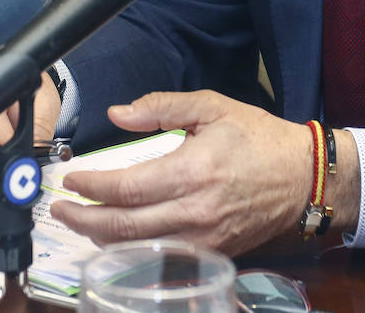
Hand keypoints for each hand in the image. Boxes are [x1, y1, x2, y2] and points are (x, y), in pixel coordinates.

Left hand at [49, 91, 313, 256]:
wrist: (303, 178)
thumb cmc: (258, 138)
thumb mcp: (212, 107)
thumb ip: (160, 107)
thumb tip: (117, 114)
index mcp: (192, 171)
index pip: (126, 188)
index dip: (91, 186)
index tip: (71, 178)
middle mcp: (194, 211)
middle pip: (123, 226)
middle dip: (83, 219)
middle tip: (61, 209)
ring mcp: (203, 238)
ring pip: (138, 248)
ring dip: (103, 237)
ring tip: (82, 220)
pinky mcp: (211, 253)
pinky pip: (161, 256)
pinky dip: (133, 249)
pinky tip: (118, 236)